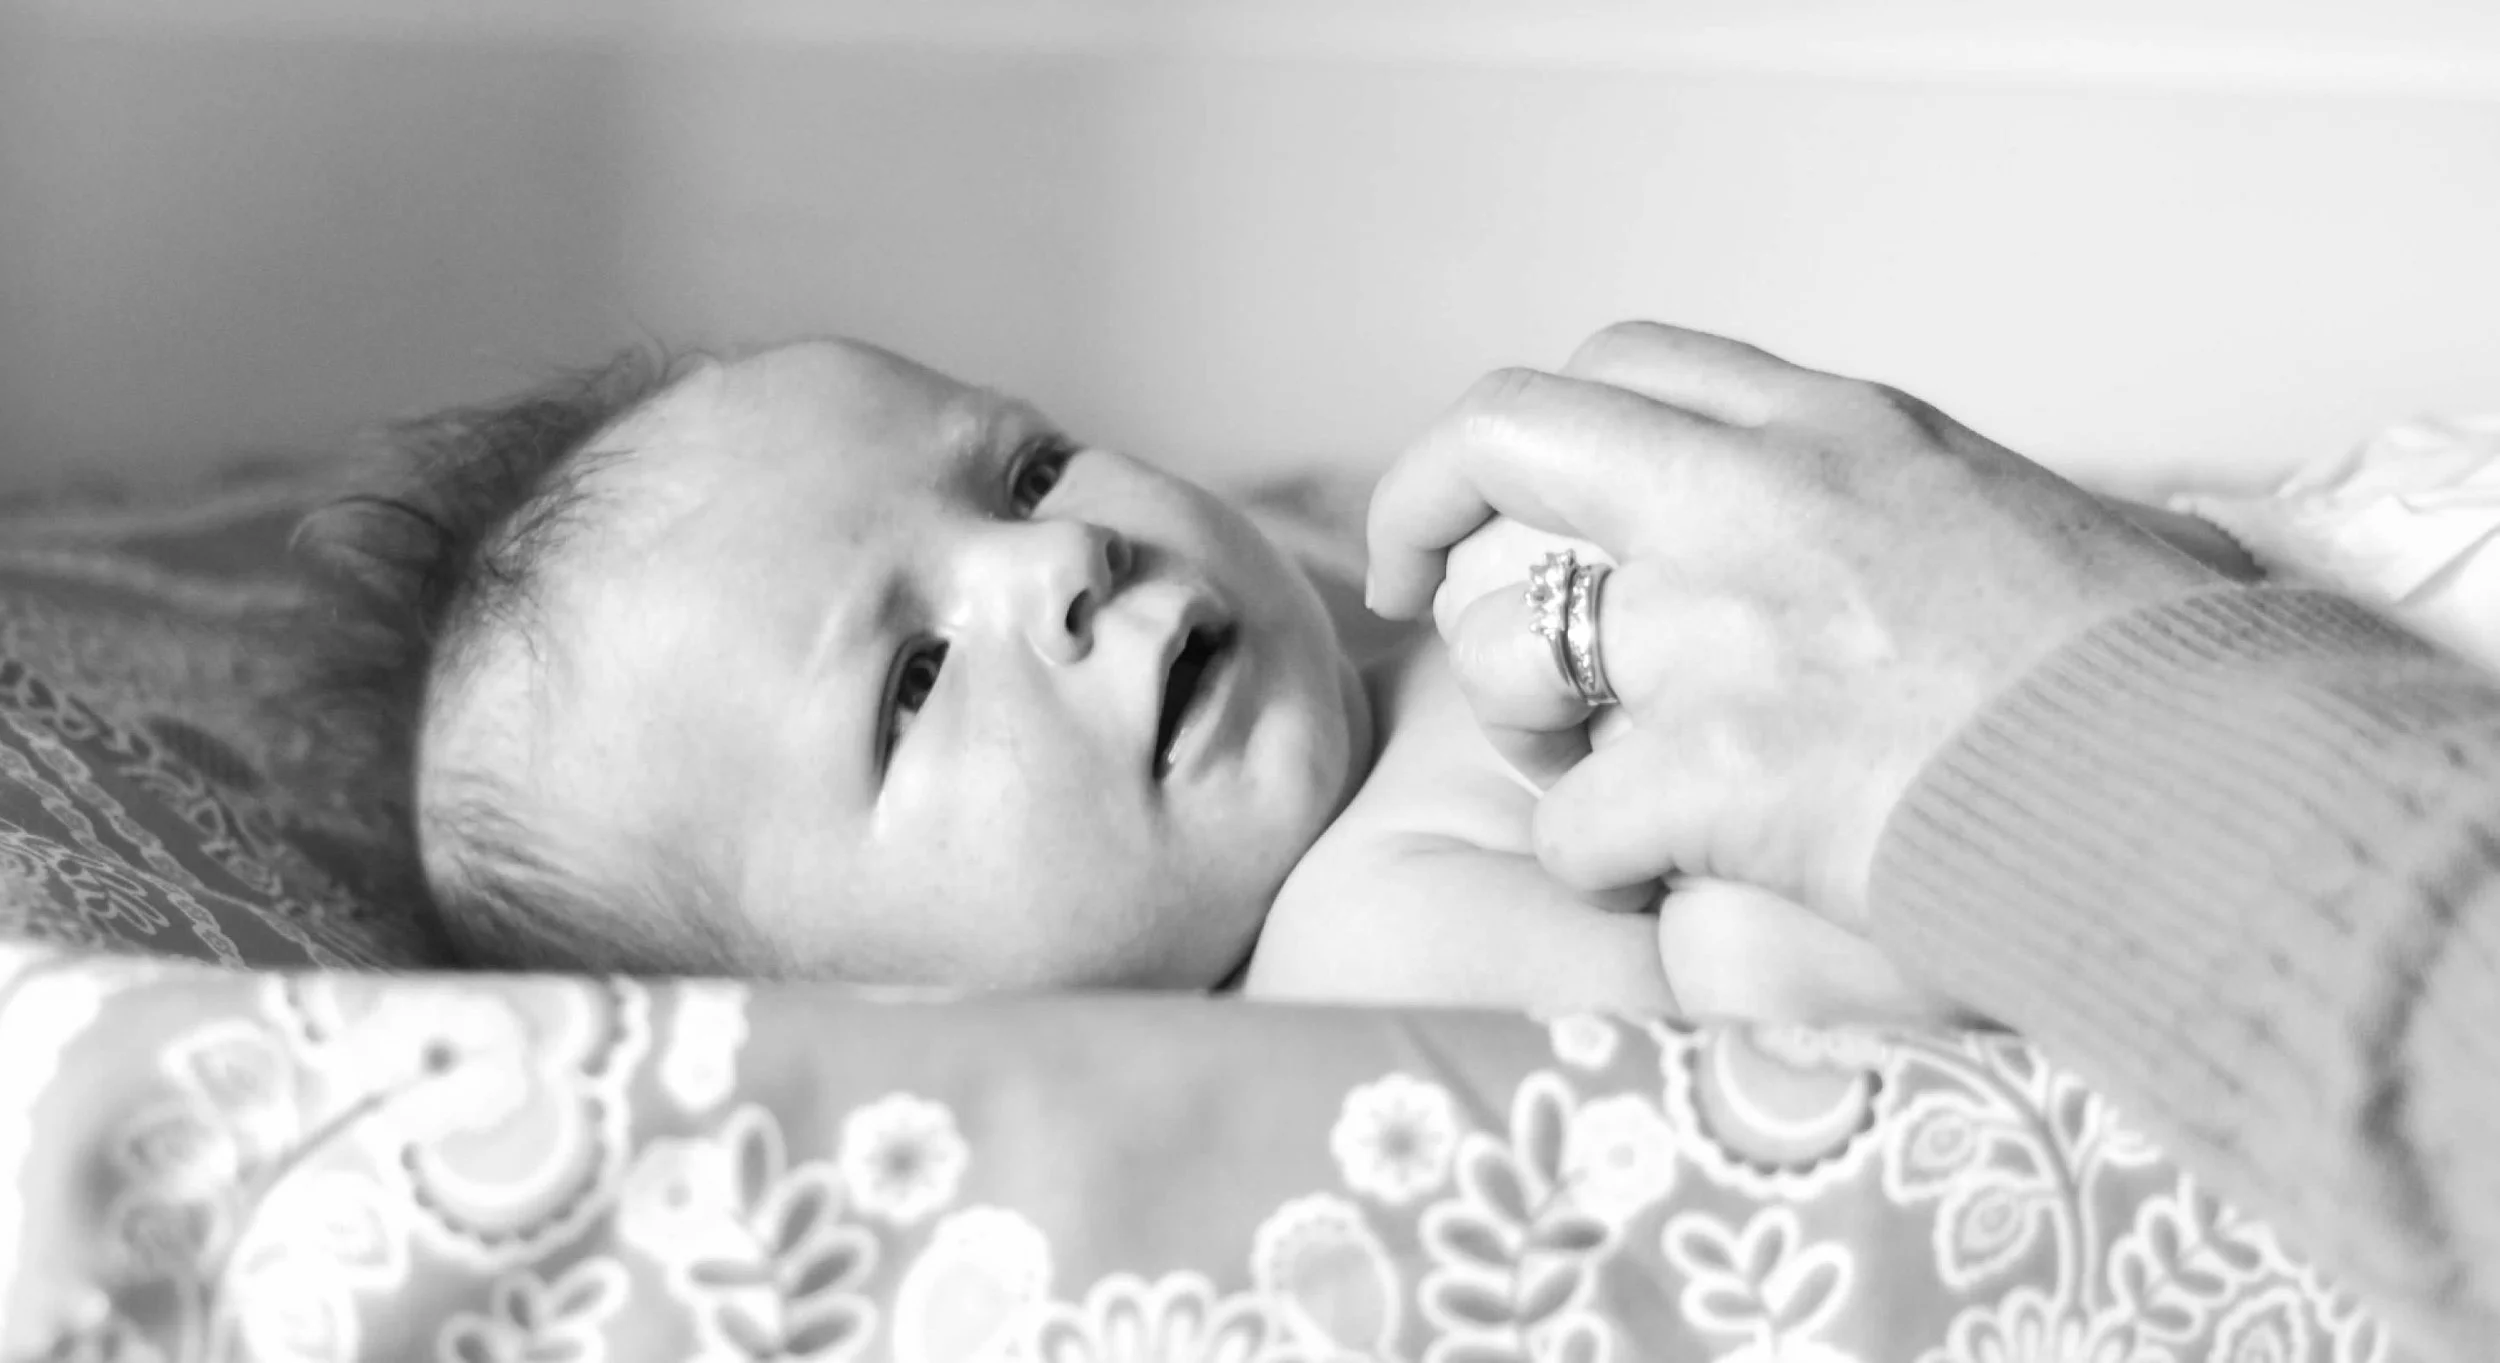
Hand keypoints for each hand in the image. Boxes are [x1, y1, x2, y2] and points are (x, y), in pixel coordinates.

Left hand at [1366, 322, 2217, 924]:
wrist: (2214, 789)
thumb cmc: (2157, 676)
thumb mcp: (2038, 522)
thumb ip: (1926, 507)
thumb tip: (1944, 528)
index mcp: (1835, 431)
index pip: (1620, 367)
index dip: (1526, 433)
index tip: (1495, 499)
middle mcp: (1754, 503)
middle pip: (1504, 438)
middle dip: (1419, 509)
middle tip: (1408, 592)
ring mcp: (1724, 633)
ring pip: (1501, 648)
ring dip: (1522, 723)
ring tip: (1590, 770)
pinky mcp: (1719, 771)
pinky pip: (1572, 823)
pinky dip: (1600, 866)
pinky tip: (1671, 879)